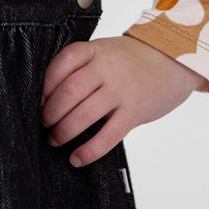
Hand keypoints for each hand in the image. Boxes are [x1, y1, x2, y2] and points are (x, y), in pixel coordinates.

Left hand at [41, 35, 207, 166]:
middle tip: (44, 123)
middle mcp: (105, 69)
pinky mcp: (135, 113)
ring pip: (84, 115)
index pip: (61, 64)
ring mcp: (121, 91)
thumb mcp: (103, 51)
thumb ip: (81, 66)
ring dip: (64, 131)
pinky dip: (89, 150)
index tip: (36, 99)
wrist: (172, 59)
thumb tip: (50, 94)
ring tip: (55, 140)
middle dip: (50, 112)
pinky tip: (77, 158)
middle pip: (68, 92)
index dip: (45, 85)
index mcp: (93, 50)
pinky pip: (108, 136)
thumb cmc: (129, 58)